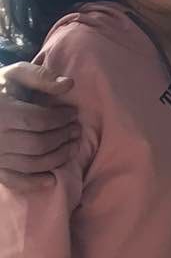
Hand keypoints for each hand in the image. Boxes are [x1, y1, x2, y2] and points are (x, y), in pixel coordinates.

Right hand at [0, 63, 79, 191]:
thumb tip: (69, 84)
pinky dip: (33, 182)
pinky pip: (14, 180)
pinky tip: (51, 178)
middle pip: (38, 144)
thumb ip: (41, 77)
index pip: (38, 120)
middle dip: (62, 138)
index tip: (73, 114)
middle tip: (76, 131)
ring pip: (31, 163)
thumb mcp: (16, 74)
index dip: (60, 119)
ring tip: (72, 147)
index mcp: (2, 111)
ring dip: (57, 158)